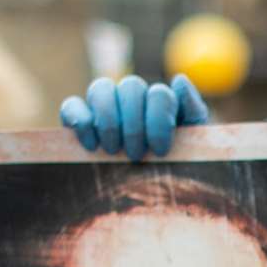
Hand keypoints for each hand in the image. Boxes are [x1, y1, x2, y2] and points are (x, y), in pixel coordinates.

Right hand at [59, 74, 208, 160]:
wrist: (157, 186)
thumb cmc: (176, 162)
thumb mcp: (193, 142)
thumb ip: (192, 110)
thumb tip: (180, 80)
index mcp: (161, 100)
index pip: (159, 94)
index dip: (159, 120)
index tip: (160, 150)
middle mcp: (133, 96)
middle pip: (130, 87)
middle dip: (134, 124)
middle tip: (136, 155)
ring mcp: (106, 103)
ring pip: (101, 88)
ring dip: (108, 120)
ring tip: (113, 150)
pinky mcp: (80, 116)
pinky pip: (72, 106)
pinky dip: (80, 121)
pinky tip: (91, 145)